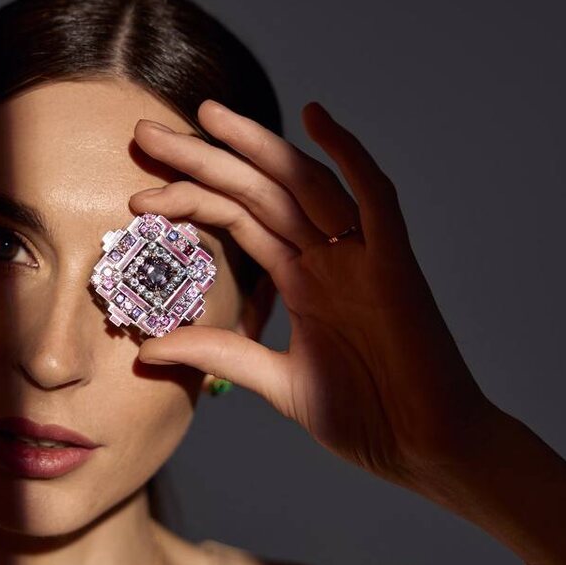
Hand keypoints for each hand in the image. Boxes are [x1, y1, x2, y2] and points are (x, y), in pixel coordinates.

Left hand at [129, 99, 494, 499]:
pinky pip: (376, 200)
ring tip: (207, 115)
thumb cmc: (366, 416)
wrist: (426, 449)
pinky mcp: (397, 266)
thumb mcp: (278, 382)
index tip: (138, 200)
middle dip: (203, 159)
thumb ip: (220, 355)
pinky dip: (351, 157)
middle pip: (259, 190)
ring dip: (258, 146)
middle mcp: (328, 256)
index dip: (188, 200)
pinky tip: (316, 117)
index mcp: (302, 278)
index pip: (237, 219)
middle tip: (146, 133)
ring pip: (305, 184)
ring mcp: (363, 257)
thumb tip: (147, 350)